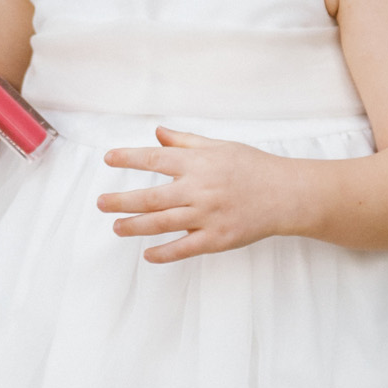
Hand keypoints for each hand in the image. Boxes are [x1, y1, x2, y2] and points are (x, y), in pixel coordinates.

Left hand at [97, 126, 301, 262]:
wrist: (287, 194)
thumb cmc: (252, 167)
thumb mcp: (219, 146)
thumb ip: (185, 142)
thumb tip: (157, 133)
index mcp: (198, 164)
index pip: (154, 159)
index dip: (128, 158)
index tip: (108, 159)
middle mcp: (199, 189)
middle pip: (150, 198)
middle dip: (121, 200)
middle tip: (100, 203)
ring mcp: (207, 216)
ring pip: (162, 224)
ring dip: (134, 226)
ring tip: (116, 227)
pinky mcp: (218, 239)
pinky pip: (184, 248)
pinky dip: (164, 253)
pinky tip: (147, 254)